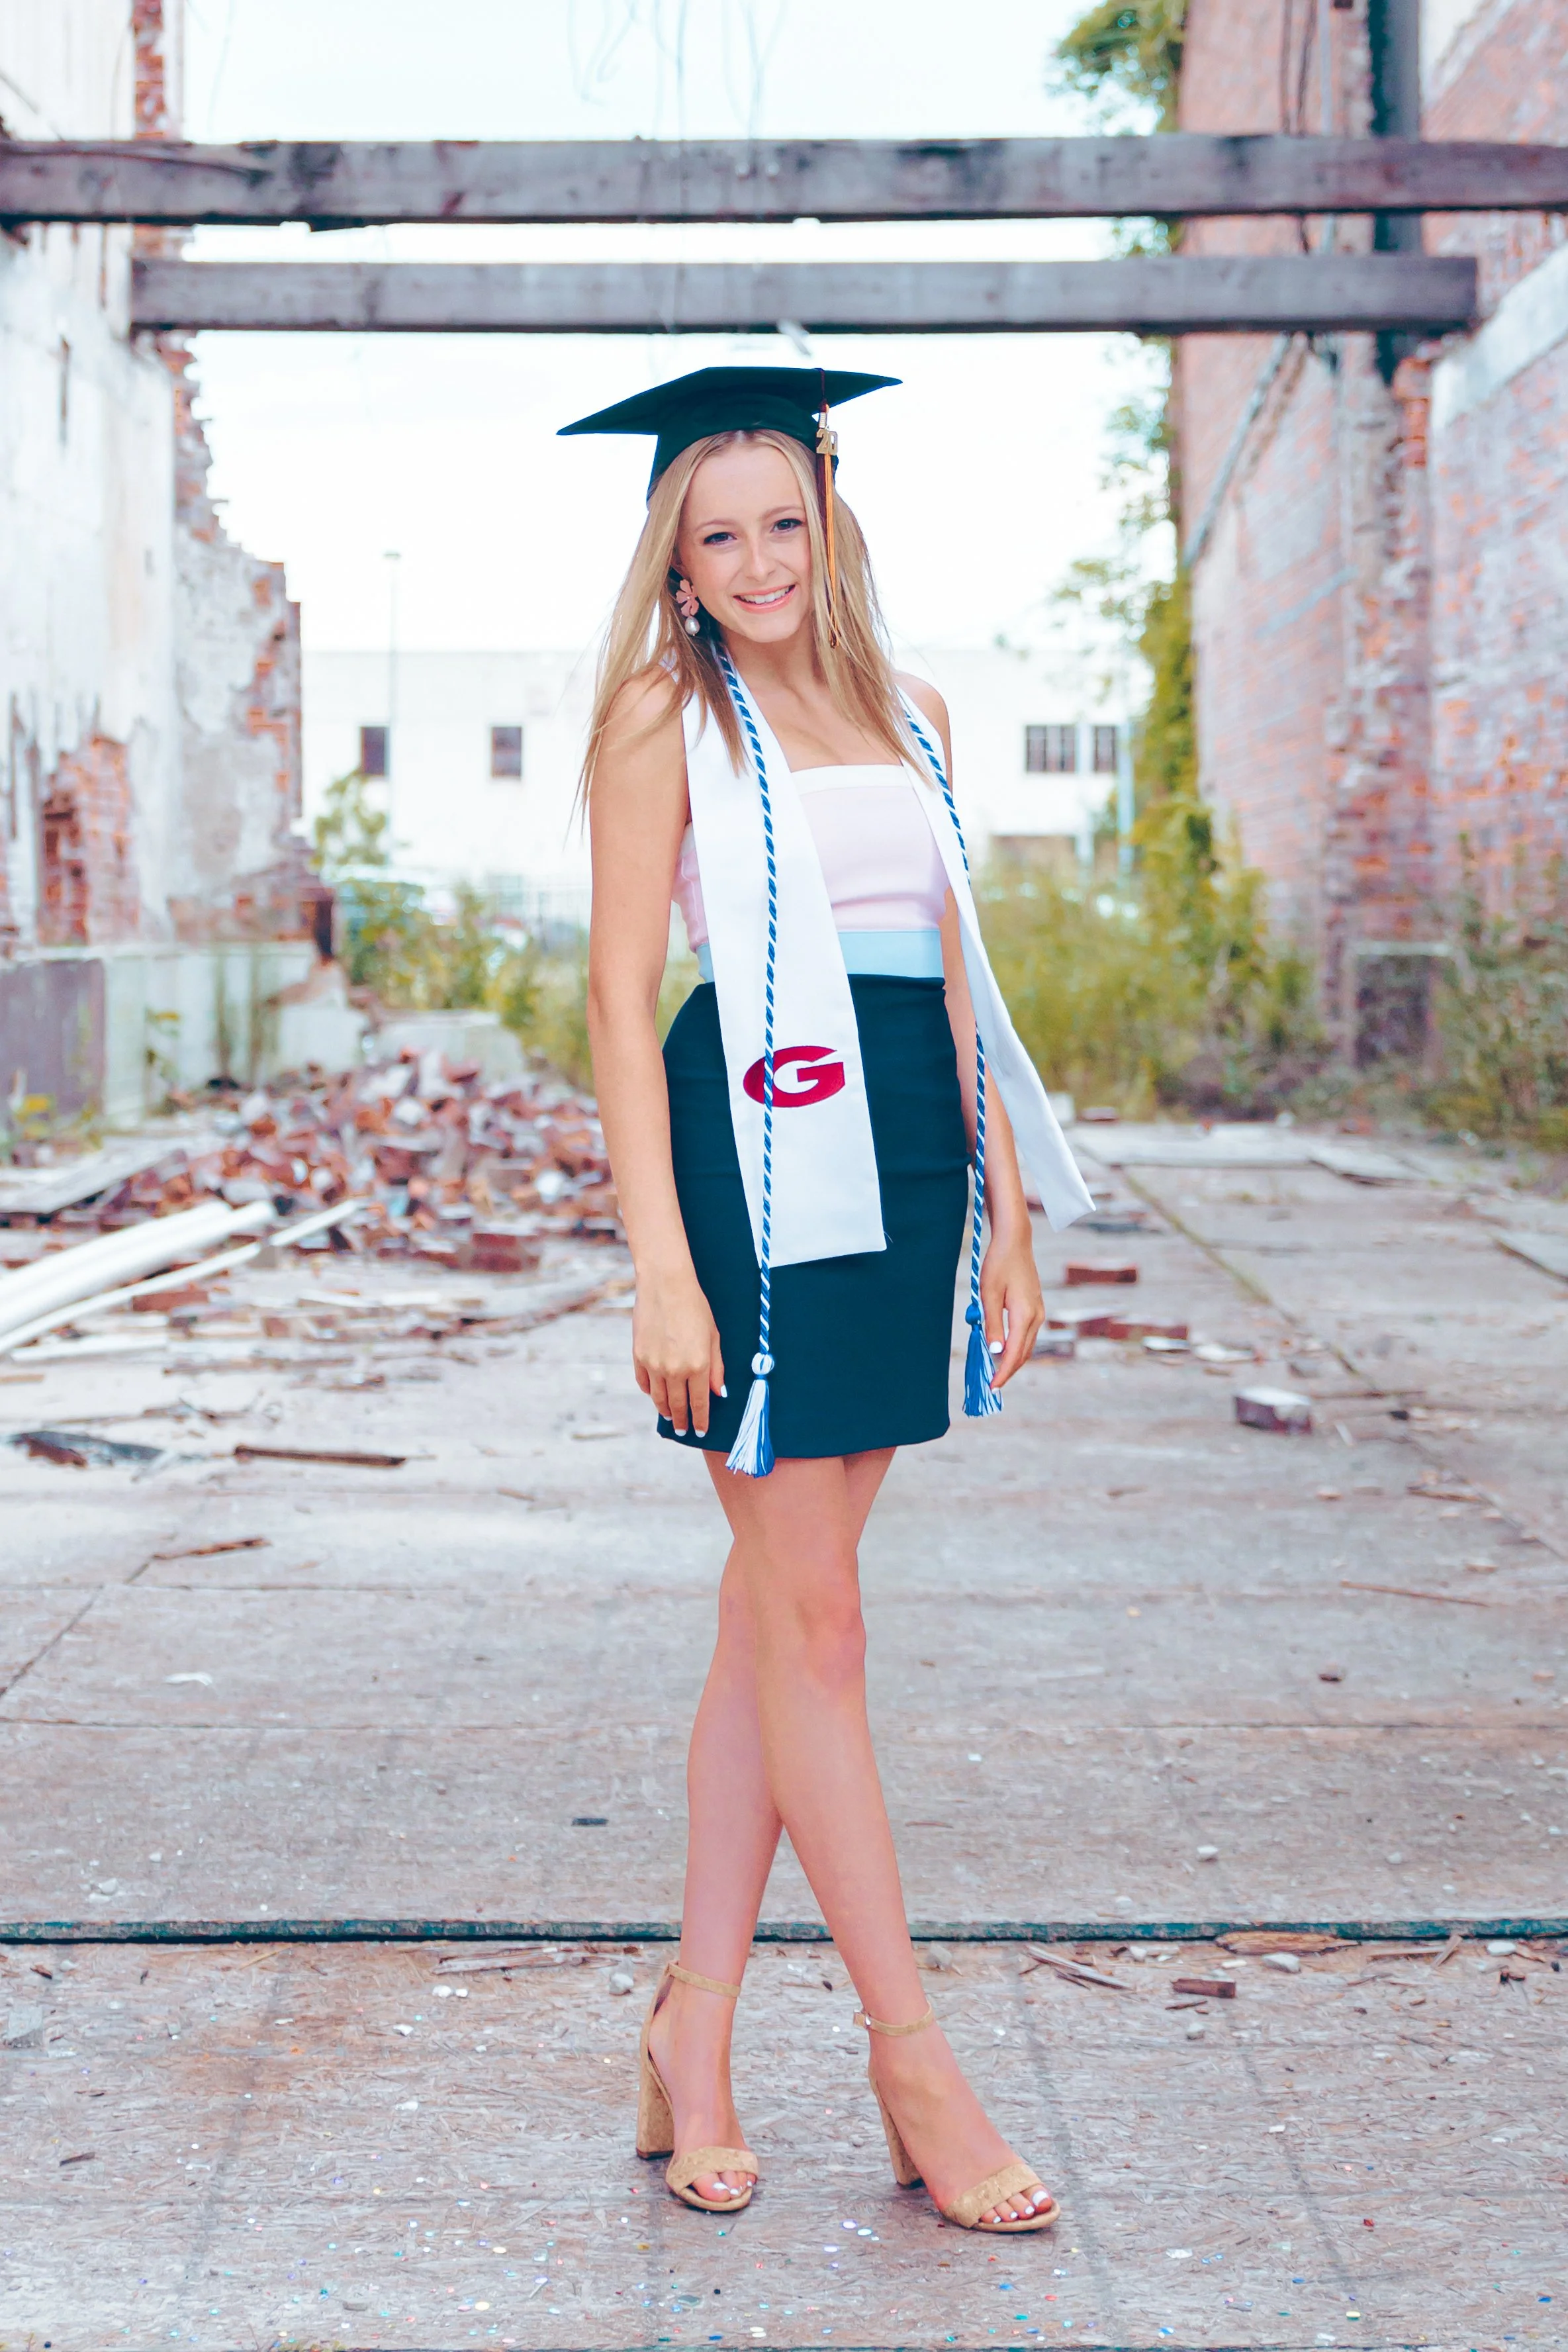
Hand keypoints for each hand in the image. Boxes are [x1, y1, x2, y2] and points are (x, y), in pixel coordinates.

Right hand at [633, 1270, 724, 1435]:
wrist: (665, 1285)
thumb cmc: (695, 1307)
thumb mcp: (714, 1336)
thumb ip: (716, 1367)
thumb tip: (719, 1393)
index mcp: (698, 1366)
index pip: (700, 1403)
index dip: (700, 1420)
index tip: (700, 1431)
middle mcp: (675, 1370)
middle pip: (678, 1406)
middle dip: (682, 1421)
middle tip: (683, 1429)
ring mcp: (654, 1365)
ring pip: (659, 1398)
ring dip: (665, 1410)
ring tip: (670, 1416)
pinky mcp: (639, 1356)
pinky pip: (644, 1383)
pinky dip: (650, 1391)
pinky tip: (655, 1394)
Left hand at [978, 1228, 1044, 1388]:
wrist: (1015, 1242)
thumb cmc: (998, 1265)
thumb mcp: (989, 1295)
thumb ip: (992, 1324)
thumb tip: (995, 1351)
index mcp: (1024, 1315)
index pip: (1013, 1353)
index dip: (1003, 1372)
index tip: (992, 1386)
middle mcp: (1036, 1317)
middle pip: (1023, 1353)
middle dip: (1008, 1371)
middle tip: (992, 1384)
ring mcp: (1038, 1312)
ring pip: (1027, 1345)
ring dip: (1013, 1360)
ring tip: (996, 1371)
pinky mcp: (1036, 1308)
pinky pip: (1027, 1335)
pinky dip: (1017, 1347)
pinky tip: (1004, 1349)